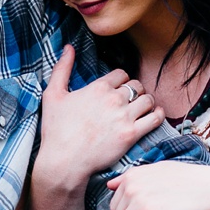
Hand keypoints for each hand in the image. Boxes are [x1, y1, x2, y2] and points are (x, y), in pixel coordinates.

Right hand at [37, 45, 164, 187]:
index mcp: (98, 87)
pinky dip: (157, 115)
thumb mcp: (53, 95)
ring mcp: (124, 117)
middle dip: (135, 91)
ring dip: (147, 102)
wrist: (63, 162)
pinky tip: (154, 115)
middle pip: (136, 85)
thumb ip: (62, 68)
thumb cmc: (56, 130)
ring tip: (142, 108)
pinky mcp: (131, 134)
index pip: (122, 74)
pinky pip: (154, 119)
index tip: (118, 89)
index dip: (121, 81)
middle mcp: (113, 99)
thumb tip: (68, 47)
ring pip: (147, 100)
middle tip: (131, 101)